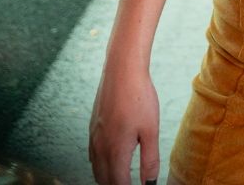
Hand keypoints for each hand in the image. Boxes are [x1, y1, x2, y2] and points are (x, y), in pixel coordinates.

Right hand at [89, 63, 160, 184]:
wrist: (121, 70)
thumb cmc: (139, 98)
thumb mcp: (151, 131)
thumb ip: (149, 160)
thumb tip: (149, 182)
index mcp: (115, 151)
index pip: (118, 184)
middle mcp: (100, 147)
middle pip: (104, 180)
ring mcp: (94, 136)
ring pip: (96, 168)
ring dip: (107, 178)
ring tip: (120, 179)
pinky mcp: (92, 127)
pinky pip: (92, 155)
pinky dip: (100, 165)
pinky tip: (110, 160)